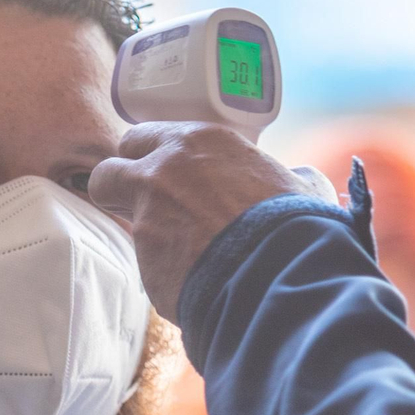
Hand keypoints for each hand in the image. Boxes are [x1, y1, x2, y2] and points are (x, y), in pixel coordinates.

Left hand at [89, 122, 316, 323]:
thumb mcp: (303, 186)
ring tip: (167, 245)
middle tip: (148, 206)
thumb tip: (302, 177)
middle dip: (122, 186)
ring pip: (111, 207)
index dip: (151, 159)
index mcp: (199, 141)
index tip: (164, 176)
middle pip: (111, 167)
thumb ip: (293, 176)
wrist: (281, 273)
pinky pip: (140, 258)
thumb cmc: (295, 224)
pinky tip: (189, 277)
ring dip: (134, 224)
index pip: (146, 137)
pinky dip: (160, 268)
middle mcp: (163, 169)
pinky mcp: (144, 257)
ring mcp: (147, 213)